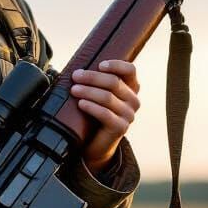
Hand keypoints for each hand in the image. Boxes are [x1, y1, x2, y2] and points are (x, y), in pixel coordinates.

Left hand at [71, 60, 140, 174]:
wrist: (97, 144)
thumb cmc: (95, 114)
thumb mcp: (98, 94)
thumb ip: (97, 81)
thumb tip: (79, 69)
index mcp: (131, 88)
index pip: (130, 70)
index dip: (116, 65)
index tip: (100, 64)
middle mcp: (133, 101)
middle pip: (114, 82)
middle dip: (92, 77)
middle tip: (75, 76)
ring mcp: (129, 115)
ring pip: (108, 97)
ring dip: (88, 91)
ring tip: (74, 89)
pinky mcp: (121, 128)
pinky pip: (105, 114)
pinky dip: (91, 107)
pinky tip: (80, 104)